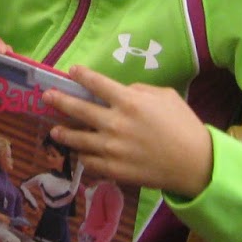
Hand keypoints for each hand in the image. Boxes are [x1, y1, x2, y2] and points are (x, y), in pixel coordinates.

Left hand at [47, 64, 214, 198]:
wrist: (195, 164)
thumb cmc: (183, 125)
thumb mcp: (164, 96)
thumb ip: (138, 91)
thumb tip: (121, 92)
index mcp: (129, 101)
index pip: (96, 84)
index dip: (81, 76)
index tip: (71, 71)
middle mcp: (115, 123)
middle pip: (78, 109)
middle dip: (59, 100)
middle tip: (46, 96)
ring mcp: (112, 149)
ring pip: (77, 139)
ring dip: (63, 133)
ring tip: (53, 130)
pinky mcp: (114, 170)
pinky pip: (89, 162)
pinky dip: (83, 156)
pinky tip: (78, 153)